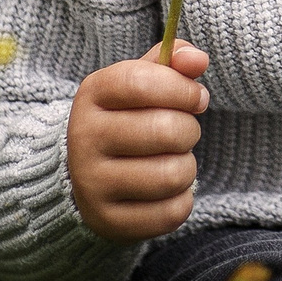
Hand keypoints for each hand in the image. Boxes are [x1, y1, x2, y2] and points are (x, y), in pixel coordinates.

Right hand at [69, 40, 210, 241]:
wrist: (83, 178)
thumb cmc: (127, 119)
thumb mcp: (140, 82)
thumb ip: (172, 61)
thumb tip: (198, 59)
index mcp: (92, 95)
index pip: (142, 82)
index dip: (182, 89)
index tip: (197, 98)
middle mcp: (84, 139)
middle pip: (165, 130)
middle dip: (189, 130)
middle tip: (181, 133)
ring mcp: (93, 184)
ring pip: (172, 174)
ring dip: (186, 166)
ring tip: (172, 161)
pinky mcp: (110, 222)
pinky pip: (172, 211)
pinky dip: (181, 199)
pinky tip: (164, 190)